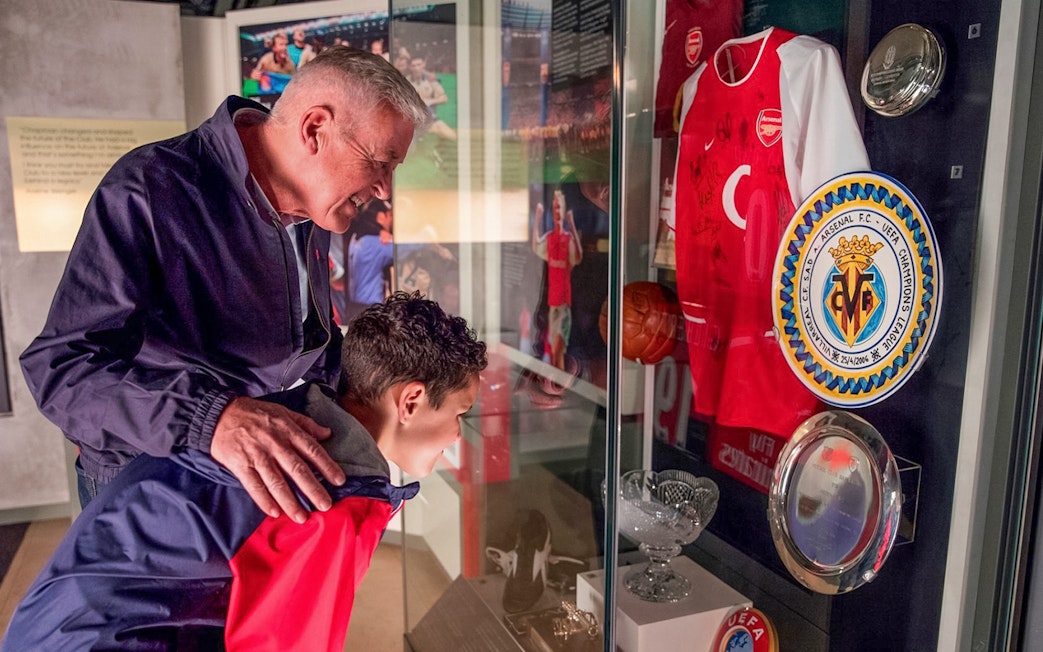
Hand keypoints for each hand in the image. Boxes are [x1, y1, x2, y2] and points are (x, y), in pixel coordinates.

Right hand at [211, 396, 346, 522]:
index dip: (327, 465)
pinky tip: (274, 512)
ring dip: (290, 501)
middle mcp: (275, 444)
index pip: (312, 450)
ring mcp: (257, 456)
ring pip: (277, 482)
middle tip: (326, 505)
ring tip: (302, 516)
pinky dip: (264, 500)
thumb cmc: (255, 413)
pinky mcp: (240, 465)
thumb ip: (306, 424)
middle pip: (298, 469)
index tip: (340, 480)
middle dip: (313, 489)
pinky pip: (254, 486)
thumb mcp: (283, 412)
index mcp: (288, 430)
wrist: (220, 414)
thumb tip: (327, 433)